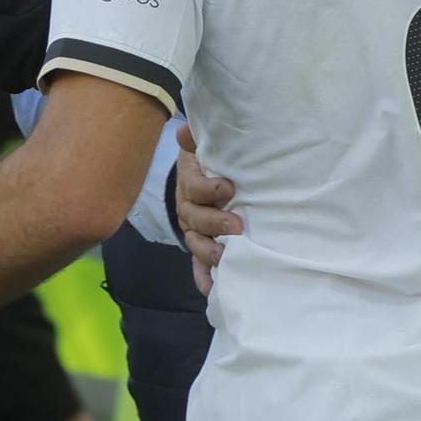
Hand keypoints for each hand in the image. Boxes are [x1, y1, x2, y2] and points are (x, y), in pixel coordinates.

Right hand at [174, 122, 239, 296]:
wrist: (208, 177)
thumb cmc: (212, 161)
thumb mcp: (206, 147)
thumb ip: (197, 139)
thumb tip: (184, 131)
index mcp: (189, 183)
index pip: (193, 188)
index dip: (208, 188)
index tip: (228, 187)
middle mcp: (188, 208)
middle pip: (194, 219)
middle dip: (214, 222)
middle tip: (236, 225)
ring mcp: (193, 230)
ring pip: (195, 243)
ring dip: (209, 251)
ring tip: (227, 255)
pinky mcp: (201, 246)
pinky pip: (197, 265)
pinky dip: (202, 277)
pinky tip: (210, 289)